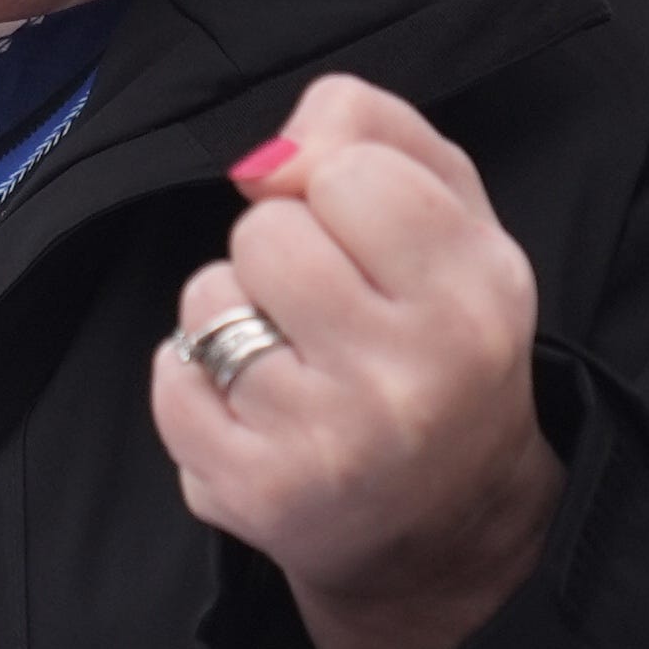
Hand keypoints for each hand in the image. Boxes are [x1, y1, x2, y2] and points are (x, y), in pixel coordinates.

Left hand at [149, 74, 562, 648]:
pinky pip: (171, 374)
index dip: (339, 190)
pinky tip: (255, 407)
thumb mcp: (452, 209)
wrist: (445, 521)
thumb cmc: (439, 333)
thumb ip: (369, 127)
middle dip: (283, 253)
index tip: (365, 239)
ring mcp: (331, 440)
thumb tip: (264, 159)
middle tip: (327, 307)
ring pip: (209, 298)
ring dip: (234, 314)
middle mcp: (413, 372)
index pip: (348, 170)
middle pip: (267, 230)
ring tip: (293, 357)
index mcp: (477, 289)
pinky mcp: (259, 492)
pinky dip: (195, 378)